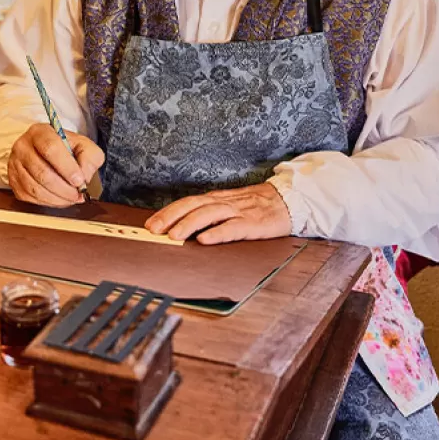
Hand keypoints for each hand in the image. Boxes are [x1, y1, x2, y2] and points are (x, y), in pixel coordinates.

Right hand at [8, 124, 104, 207]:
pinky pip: (30, 197)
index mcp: (40, 132)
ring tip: (71, 198)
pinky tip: (59, 199)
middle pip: (42, 172)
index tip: (79, 181)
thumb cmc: (65, 148)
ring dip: (57, 198)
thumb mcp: (83, 145)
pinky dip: (48, 202)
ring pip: (35, 188)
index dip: (66, 168)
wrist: (46, 151)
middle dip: (64, 188)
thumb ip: (90, 157)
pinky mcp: (13, 181)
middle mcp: (23, 147)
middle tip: (78, 194)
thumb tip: (84, 177)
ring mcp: (15, 164)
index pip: (50, 148)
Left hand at [145, 182, 290, 243]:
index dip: (167, 212)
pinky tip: (205, 240)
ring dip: (189, 224)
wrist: (288, 200)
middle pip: (192, 206)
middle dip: (171, 217)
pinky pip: (233, 228)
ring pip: (209, 214)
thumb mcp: (228, 205)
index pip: (186, 203)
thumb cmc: (255, 205)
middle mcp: (223, 202)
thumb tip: (180, 225)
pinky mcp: (253, 223)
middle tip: (154, 230)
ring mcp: (238, 211)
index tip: (150, 224)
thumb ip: (208, 213)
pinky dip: (217, 233)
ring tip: (174, 236)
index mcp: (215, 199)